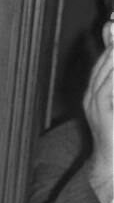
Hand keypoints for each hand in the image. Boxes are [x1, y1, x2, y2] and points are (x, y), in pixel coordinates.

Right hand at [84, 31, 113, 191]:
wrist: (110, 161)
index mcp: (95, 92)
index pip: (104, 59)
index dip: (111, 41)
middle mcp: (91, 95)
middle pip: (104, 61)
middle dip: (113, 43)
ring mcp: (94, 103)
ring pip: (105, 70)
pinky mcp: (101, 110)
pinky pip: (109, 86)